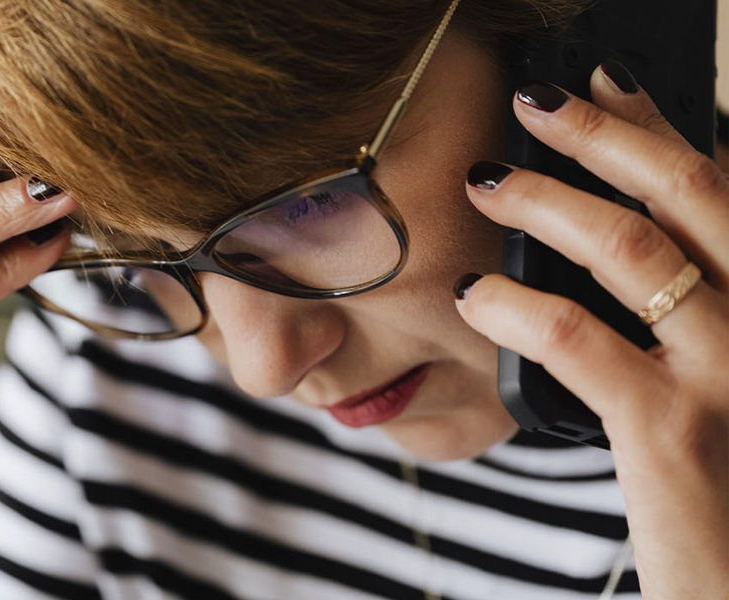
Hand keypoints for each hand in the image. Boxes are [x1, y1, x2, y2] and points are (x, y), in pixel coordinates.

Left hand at [453, 64, 728, 598]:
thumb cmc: (727, 482)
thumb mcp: (721, 378)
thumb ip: (683, 309)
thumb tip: (608, 242)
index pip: (719, 190)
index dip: (658, 127)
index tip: (604, 85)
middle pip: (690, 192)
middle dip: (604, 135)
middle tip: (534, 101)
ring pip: (632, 249)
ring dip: (548, 202)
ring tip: (488, 184)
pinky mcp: (671, 429)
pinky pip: (579, 339)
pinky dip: (516, 306)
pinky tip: (475, 296)